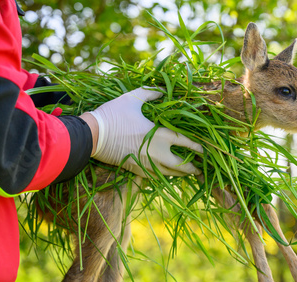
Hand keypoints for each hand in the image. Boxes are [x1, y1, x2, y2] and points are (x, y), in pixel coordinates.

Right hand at [85, 87, 201, 176]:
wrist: (92, 136)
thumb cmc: (113, 115)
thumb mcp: (133, 98)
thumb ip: (150, 93)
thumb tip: (161, 90)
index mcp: (160, 135)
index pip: (186, 144)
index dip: (197, 147)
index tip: (204, 149)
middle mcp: (157, 154)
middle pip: (181, 166)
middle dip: (192, 168)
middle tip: (199, 169)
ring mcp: (147, 165)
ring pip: (169, 175)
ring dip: (180, 174)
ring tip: (187, 173)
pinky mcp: (136, 171)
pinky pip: (156, 177)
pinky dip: (164, 176)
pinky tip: (167, 174)